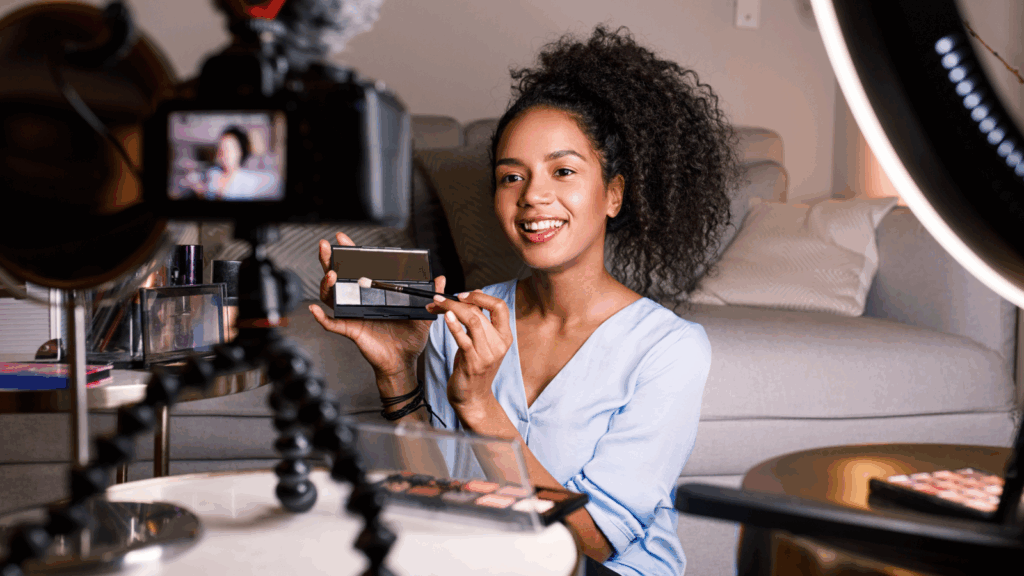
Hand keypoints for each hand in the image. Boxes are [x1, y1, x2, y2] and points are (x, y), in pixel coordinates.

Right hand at [309, 232, 440, 378]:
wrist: (404, 362)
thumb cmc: (410, 339)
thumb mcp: (423, 314)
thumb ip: (430, 295)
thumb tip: (440, 279)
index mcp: (374, 293)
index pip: (359, 269)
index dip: (350, 254)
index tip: (343, 239)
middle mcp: (360, 301)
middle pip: (339, 277)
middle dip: (329, 260)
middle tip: (326, 246)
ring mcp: (353, 315)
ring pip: (332, 297)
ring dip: (327, 285)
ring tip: (330, 275)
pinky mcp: (351, 330)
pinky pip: (332, 324)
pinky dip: (321, 318)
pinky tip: (314, 309)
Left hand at [429, 290, 512, 408]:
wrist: (473, 398)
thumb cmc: (474, 369)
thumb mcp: (482, 342)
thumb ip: (481, 320)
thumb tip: (476, 294)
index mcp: (504, 336)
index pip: (500, 306)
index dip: (481, 296)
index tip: (462, 294)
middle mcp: (499, 344)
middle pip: (480, 312)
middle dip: (456, 301)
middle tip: (438, 299)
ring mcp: (487, 354)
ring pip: (473, 321)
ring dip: (451, 308)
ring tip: (436, 304)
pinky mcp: (473, 363)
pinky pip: (464, 339)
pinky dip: (454, 325)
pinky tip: (445, 317)